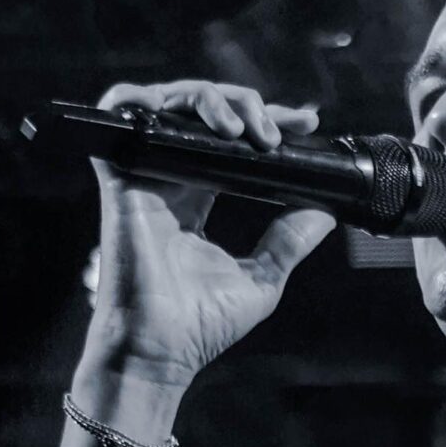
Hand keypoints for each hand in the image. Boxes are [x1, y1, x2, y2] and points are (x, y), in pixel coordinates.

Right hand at [82, 79, 336, 388]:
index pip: (231, 140)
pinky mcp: (121, 177)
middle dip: (244, 105)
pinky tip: (181, 107)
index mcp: (197, 195)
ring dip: (209, 99)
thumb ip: (289, 241)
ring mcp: (144, 174)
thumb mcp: (263, 277)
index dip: (265, 121)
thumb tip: (326, 213)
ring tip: (243, 128)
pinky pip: (118, 113)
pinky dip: (142, 96)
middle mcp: (170, 178)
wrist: (163, 350)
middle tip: (274, 131)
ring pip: (170, 103)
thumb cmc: (201, 325)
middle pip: (203, 112)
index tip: (304, 124)